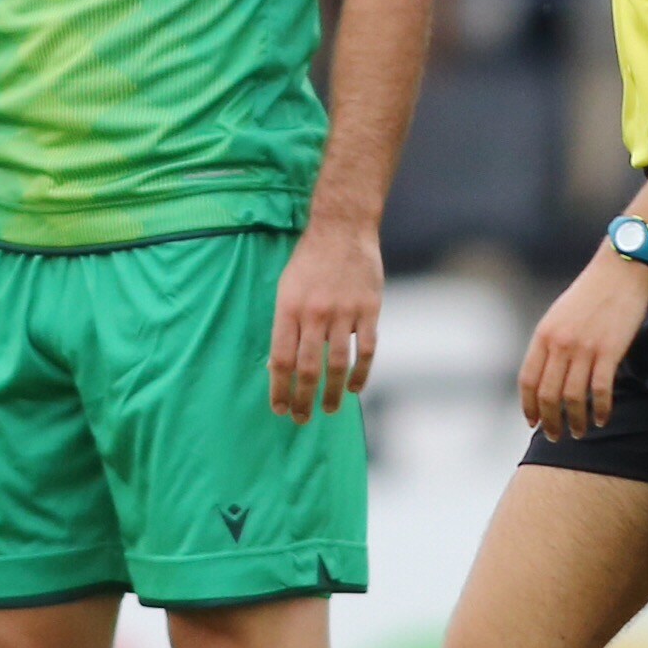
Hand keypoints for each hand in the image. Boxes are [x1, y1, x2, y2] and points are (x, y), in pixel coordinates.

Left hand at [268, 222, 382, 424]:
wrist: (342, 228)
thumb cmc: (309, 262)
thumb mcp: (285, 288)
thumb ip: (285, 325)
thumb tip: (280, 366)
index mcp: (289, 308)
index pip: (281, 359)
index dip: (279, 388)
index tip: (279, 408)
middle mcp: (315, 313)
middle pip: (308, 368)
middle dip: (303, 399)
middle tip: (301, 419)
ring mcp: (344, 312)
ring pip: (338, 363)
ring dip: (332, 393)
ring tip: (328, 410)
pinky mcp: (369, 309)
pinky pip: (366, 349)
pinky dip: (361, 373)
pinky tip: (354, 388)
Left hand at [518, 251, 647, 444]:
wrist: (620, 269)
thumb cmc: (591, 293)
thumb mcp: (560, 315)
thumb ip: (551, 343)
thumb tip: (547, 374)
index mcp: (543, 334)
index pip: (528, 380)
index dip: (528, 406)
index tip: (532, 422)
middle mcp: (560, 343)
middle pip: (548, 394)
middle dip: (550, 421)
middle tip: (556, 436)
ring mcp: (585, 347)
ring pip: (573, 397)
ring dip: (575, 420)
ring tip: (580, 432)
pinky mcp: (610, 350)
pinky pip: (601, 390)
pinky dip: (600, 409)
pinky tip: (602, 418)